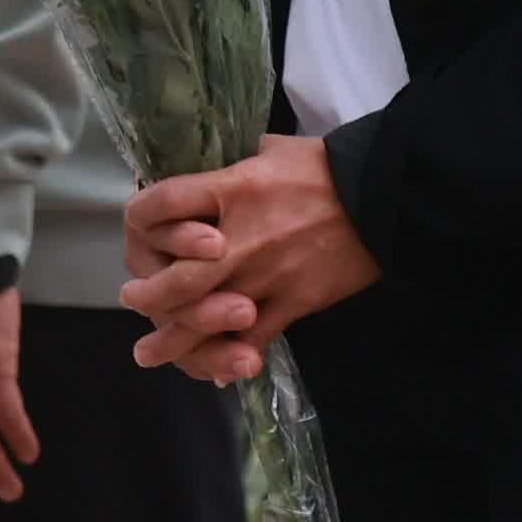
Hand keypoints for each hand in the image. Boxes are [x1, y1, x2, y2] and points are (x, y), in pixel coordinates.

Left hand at [121, 137, 378, 384]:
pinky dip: (233, 357)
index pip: (163, 203)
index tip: (136, 228)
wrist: (389, 196)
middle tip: (133, 300)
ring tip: (150, 354)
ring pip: (209, 318)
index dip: (141, 216)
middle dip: (149, 297)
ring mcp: (269, 274)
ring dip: (175, 342)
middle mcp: (241, 237)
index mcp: (232, 189)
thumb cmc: (327, 167)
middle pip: (178, 278)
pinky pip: (256, 339)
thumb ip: (235, 165)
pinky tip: (217, 371)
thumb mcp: (272, 150)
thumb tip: (212, 167)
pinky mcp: (297, 301)